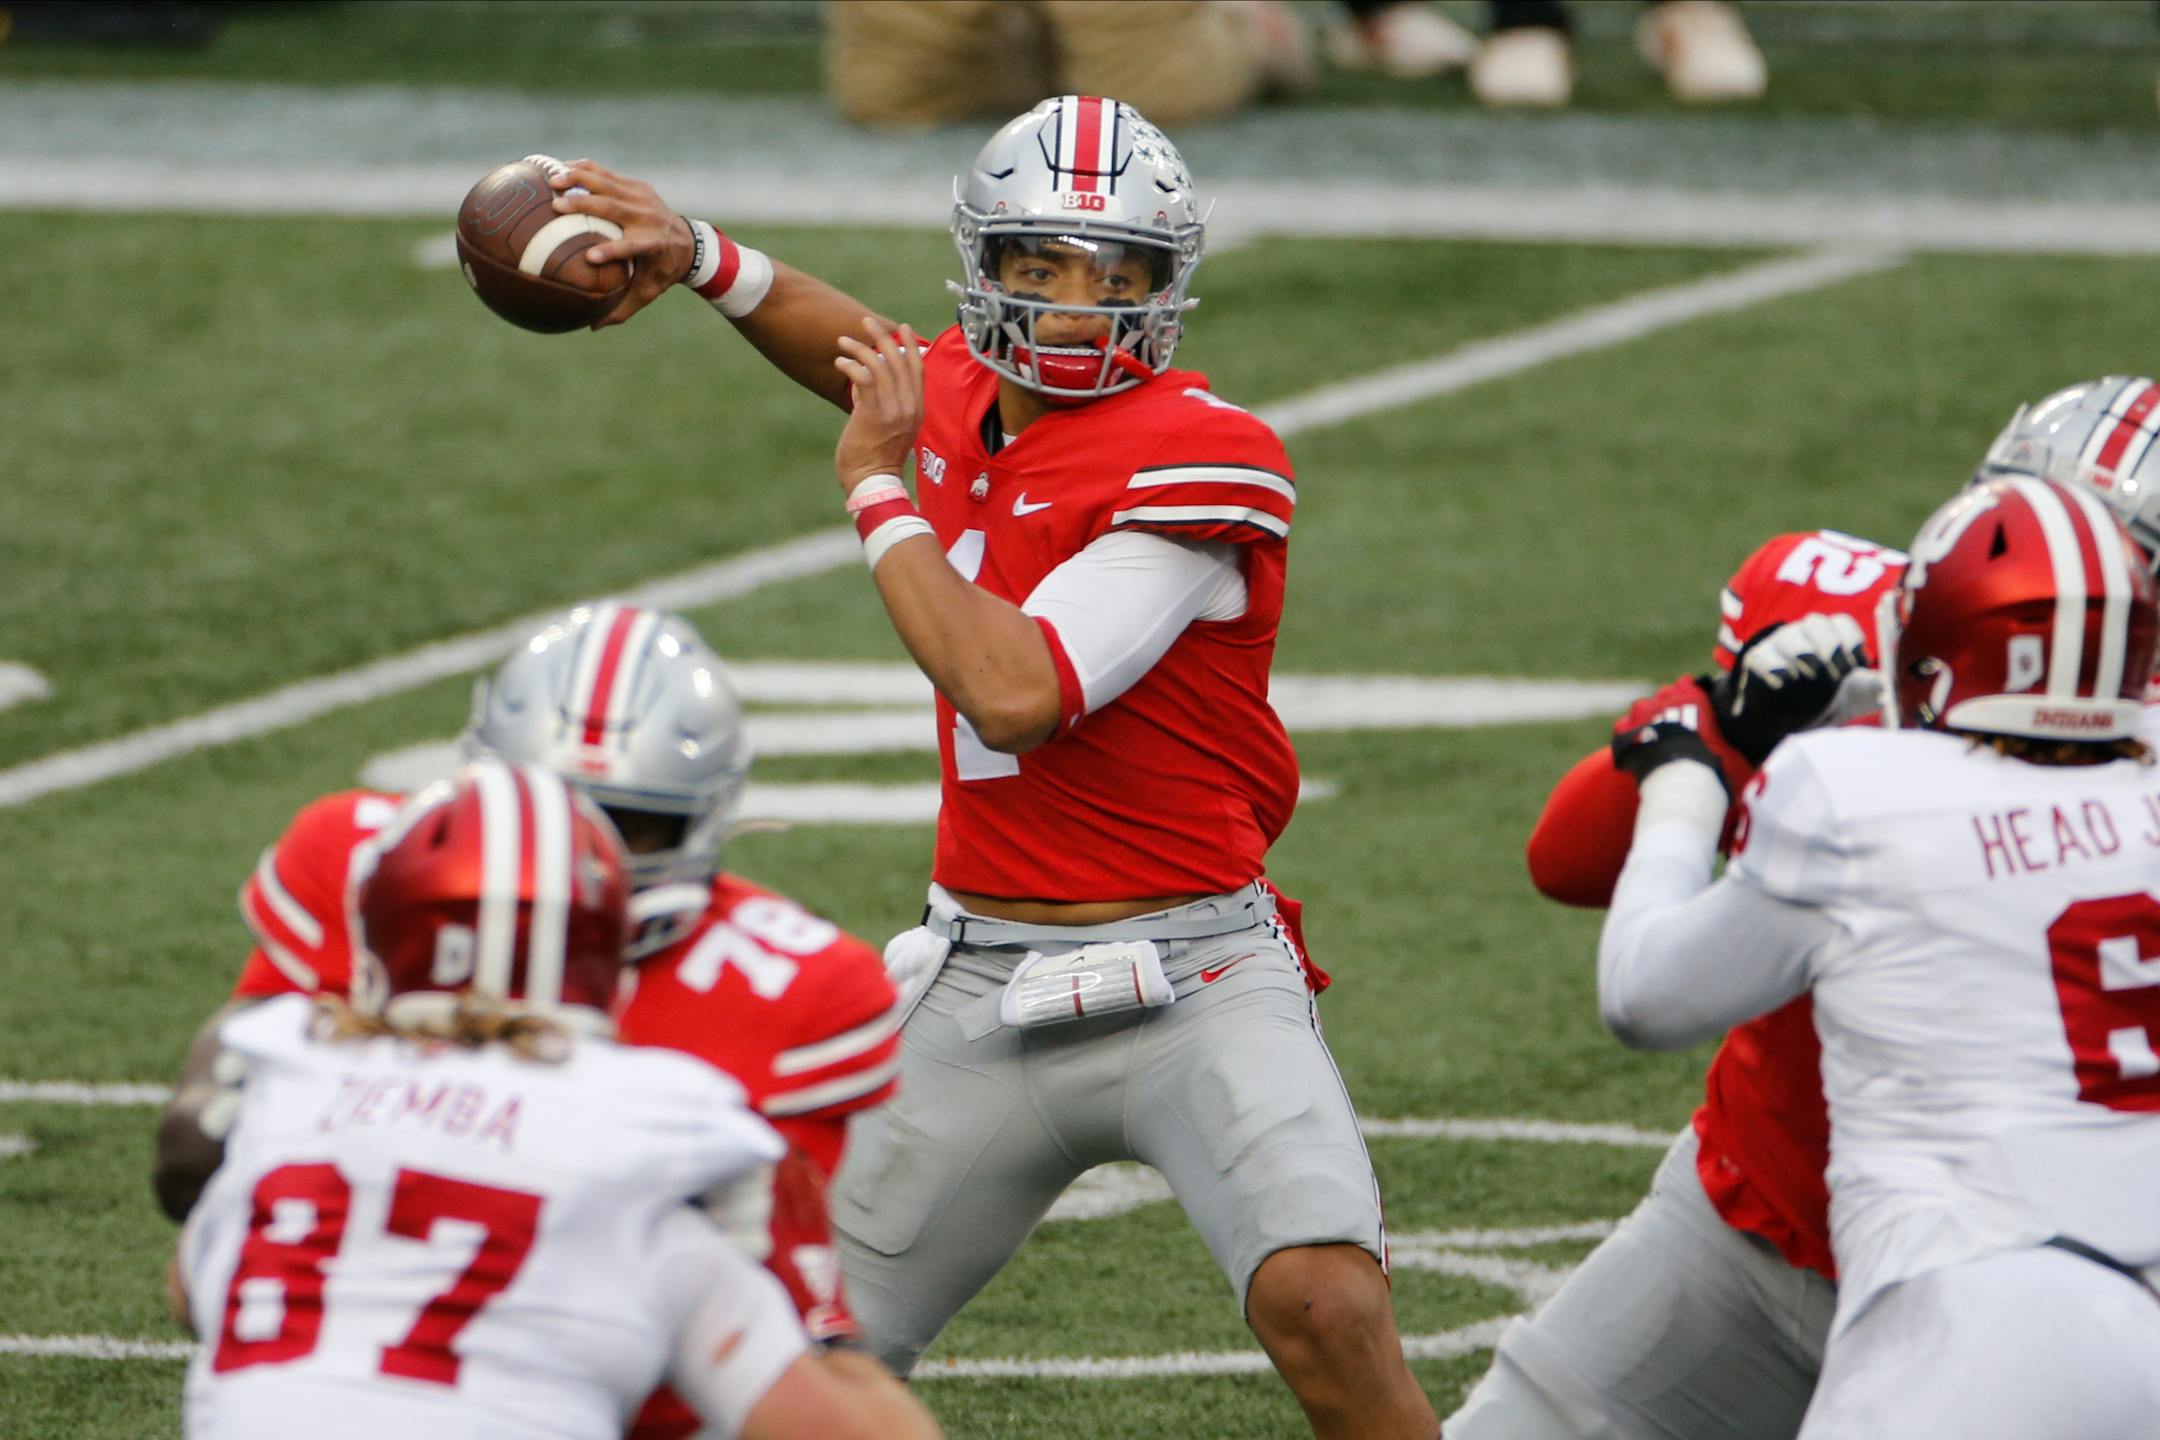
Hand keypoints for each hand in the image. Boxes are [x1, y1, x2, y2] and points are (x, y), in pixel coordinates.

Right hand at [547, 159, 694, 327]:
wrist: (688, 243)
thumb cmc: (660, 272)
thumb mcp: (647, 293)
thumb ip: (622, 309)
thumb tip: (594, 327)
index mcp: (652, 244)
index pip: (630, 247)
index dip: (612, 252)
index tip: (589, 258)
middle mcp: (647, 217)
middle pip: (613, 207)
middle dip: (585, 206)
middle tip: (556, 206)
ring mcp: (642, 197)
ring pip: (607, 183)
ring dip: (578, 179)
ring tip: (551, 180)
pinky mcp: (637, 185)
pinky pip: (606, 173)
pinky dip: (583, 169)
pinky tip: (559, 168)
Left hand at [833, 318, 924, 493]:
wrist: (872, 481)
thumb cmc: (876, 458)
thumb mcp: (890, 428)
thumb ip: (882, 403)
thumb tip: (864, 383)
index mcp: (917, 409)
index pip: (918, 369)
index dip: (911, 345)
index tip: (902, 327)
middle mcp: (909, 406)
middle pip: (900, 360)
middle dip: (883, 337)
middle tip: (867, 321)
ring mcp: (893, 409)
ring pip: (880, 365)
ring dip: (860, 347)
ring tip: (843, 340)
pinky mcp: (873, 412)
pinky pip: (864, 378)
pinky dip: (851, 365)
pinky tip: (840, 362)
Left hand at [1611, 675, 1740, 796]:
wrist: (1682, 782)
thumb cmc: (1715, 767)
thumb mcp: (1736, 755)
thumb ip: (1739, 749)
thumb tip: (1757, 765)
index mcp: (1693, 699)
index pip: (1688, 686)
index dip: (1688, 695)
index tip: (1691, 705)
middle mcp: (1666, 701)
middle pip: (1664, 695)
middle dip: (1668, 706)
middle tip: (1673, 721)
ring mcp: (1643, 716)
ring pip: (1641, 707)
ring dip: (1647, 716)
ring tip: (1653, 731)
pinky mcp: (1627, 734)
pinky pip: (1623, 727)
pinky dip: (1628, 734)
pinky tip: (1633, 743)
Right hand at [1711, 613, 1869, 764]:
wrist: (1786, 722)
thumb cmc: (1823, 701)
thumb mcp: (1852, 697)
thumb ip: (1870, 689)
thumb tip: (1885, 685)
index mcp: (1830, 637)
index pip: (1842, 623)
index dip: (1852, 642)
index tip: (1857, 667)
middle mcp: (1804, 634)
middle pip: (1815, 623)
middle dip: (1829, 646)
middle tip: (1837, 674)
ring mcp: (1778, 645)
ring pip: (1788, 637)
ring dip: (1803, 654)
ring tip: (1809, 676)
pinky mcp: (1757, 661)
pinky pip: (1763, 657)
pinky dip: (1774, 669)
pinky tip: (1782, 684)